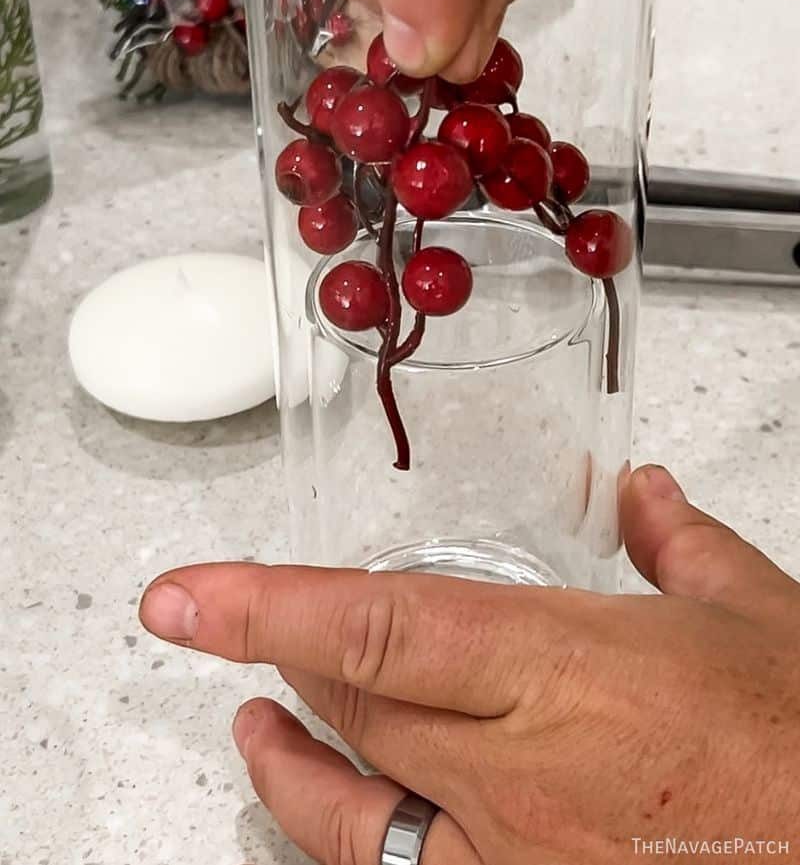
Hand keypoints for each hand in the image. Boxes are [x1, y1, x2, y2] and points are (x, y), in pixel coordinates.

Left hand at [140, 465, 799, 862]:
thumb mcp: (754, 616)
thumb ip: (679, 545)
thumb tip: (647, 496)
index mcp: (565, 669)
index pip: (374, 628)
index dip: (264, 606)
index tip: (182, 595)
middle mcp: (519, 775)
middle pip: (354, 709)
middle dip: (287, 659)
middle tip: (250, 627)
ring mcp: (515, 863)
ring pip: (354, 818)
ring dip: (288, 767)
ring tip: (256, 729)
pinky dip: (357, 842)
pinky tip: (348, 820)